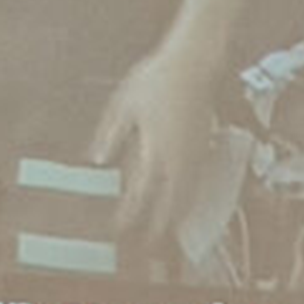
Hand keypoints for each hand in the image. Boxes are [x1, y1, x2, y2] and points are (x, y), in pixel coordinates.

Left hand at [92, 41, 221, 242]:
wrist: (192, 61)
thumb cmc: (158, 78)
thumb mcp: (122, 105)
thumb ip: (110, 135)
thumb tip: (98, 158)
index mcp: (155, 148)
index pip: (141, 193)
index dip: (129, 214)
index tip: (119, 227)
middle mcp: (178, 156)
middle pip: (170, 203)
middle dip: (158, 225)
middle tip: (147, 243)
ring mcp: (195, 152)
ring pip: (188, 195)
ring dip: (177, 216)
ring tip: (168, 232)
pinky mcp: (205, 145)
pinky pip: (200, 181)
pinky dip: (191, 198)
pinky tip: (186, 202)